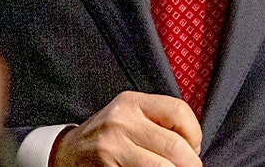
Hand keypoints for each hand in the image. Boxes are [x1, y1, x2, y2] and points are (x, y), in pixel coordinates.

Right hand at [52, 91, 201, 166]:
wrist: (69, 152)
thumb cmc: (108, 135)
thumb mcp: (129, 115)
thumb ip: (157, 120)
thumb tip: (195, 145)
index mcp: (131, 102)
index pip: (179, 112)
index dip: (195, 134)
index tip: (192, 147)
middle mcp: (121, 121)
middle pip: (176, 146)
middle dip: (190, 163)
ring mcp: (112, 147)